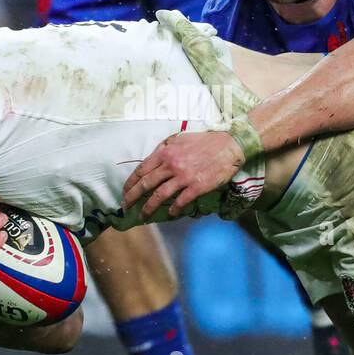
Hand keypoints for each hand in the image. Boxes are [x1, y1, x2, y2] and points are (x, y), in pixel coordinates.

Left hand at [123, 130, 244, 219]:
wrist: (229, 145)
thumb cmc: (204, 141)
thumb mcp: (179, 138)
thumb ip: (164, 148)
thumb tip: (151, 158)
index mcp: (165, 152)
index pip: (141, 170)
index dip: (130, 183)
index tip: (125, 192)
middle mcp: (171, 164)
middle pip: (146, 184)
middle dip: (132, 197)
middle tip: (126, 207)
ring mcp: (183, 176)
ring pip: (159, 195)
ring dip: (148, 208)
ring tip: (143, 216)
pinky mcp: (196, 186)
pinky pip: (180, 201)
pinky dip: (173, 209)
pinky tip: (170, 214)